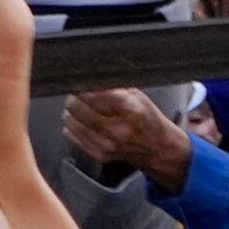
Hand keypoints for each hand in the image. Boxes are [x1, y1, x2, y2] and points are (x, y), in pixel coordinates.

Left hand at [57, 89, 193, 196]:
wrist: (158, 148)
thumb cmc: (146, 117)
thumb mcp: (137, 95)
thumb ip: (113, 84)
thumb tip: (88, 74)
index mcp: (128, 109)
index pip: (90, 93)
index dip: (82, 84)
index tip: (81, 80)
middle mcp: (116, 129)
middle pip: (76, 106)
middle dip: (75, 95)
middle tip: (79, 92)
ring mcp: (106, 144)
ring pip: (70, 120)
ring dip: (71, 110)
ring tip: (82, 106)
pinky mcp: (98, 154)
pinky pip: (70, 134)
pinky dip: (72, 125)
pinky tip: (83, 121)